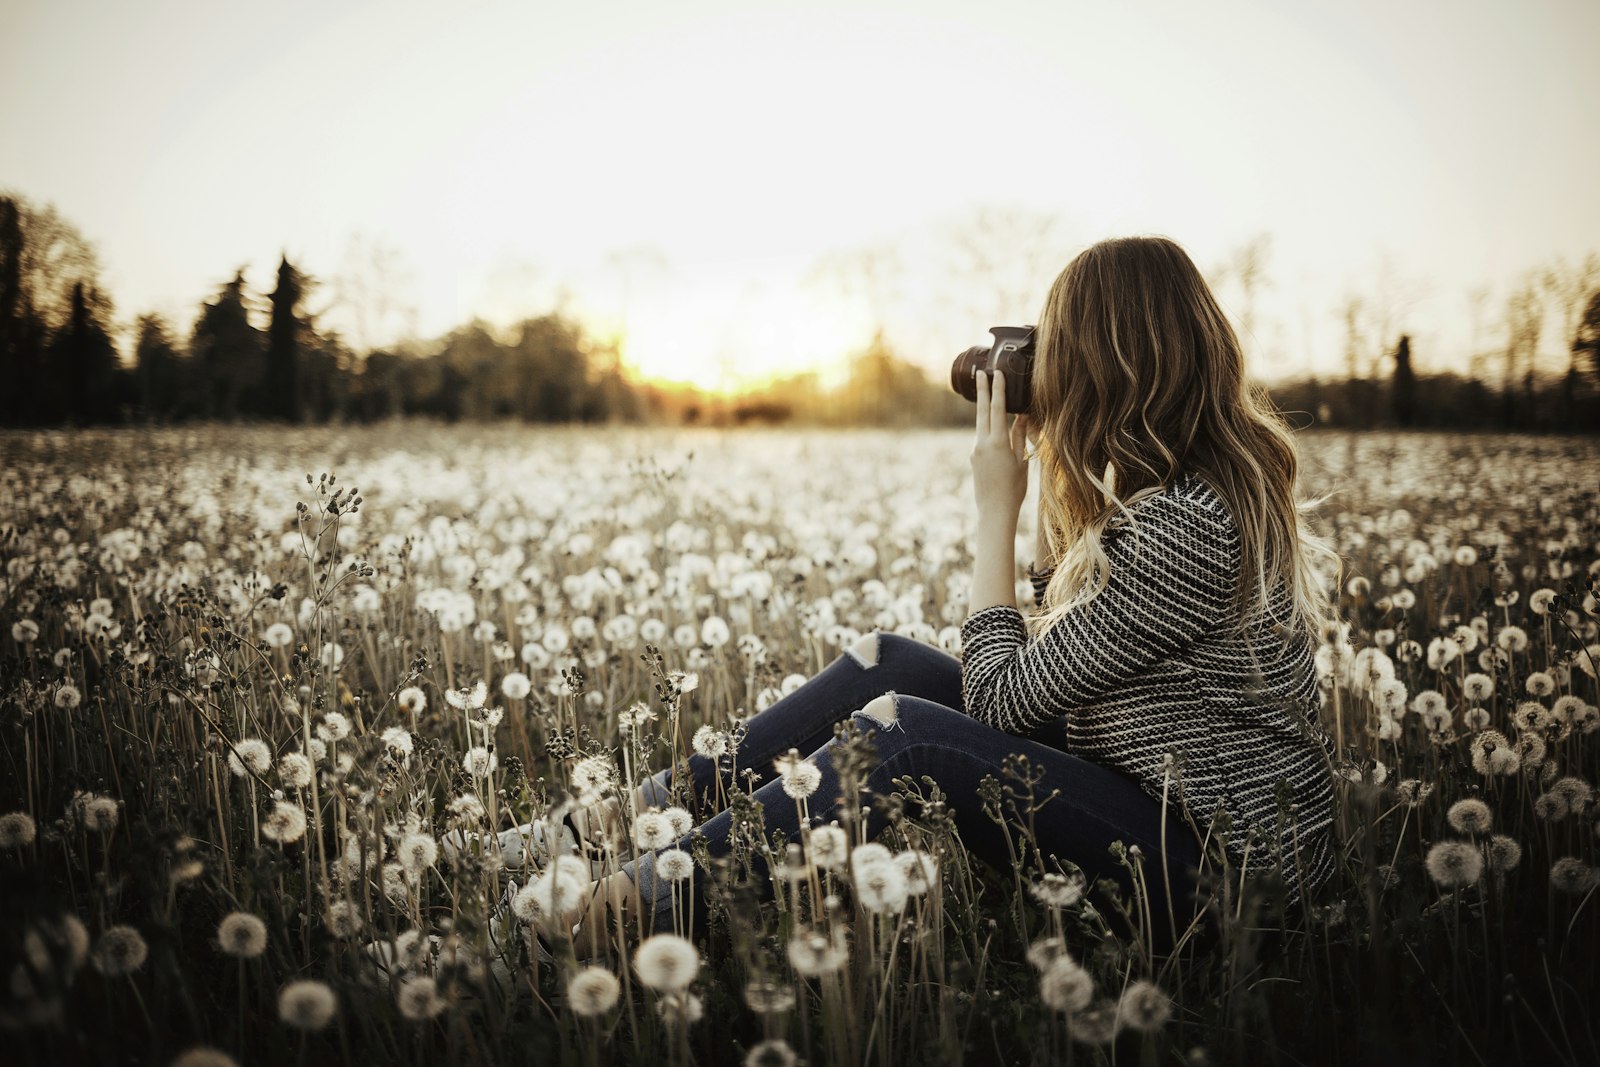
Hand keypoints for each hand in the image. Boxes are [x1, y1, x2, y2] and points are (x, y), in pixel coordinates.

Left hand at [970, 368, 1029, 523]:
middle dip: (982, 390)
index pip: (997, 409)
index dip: (997, 389)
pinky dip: (987, 428)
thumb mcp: (1021, 461)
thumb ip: (1018, 436)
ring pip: (981, 424)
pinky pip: (981, 438)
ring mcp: (974, 450)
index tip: (996, 373)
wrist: (994, 511)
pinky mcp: (973, 457)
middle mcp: (982, 443)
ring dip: (984, 408)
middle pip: (981, 410)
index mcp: (997, 442)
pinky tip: (995, 429)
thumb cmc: (1014, 489)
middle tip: (980, 372)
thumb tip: (1020, 416)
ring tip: (987, 391)